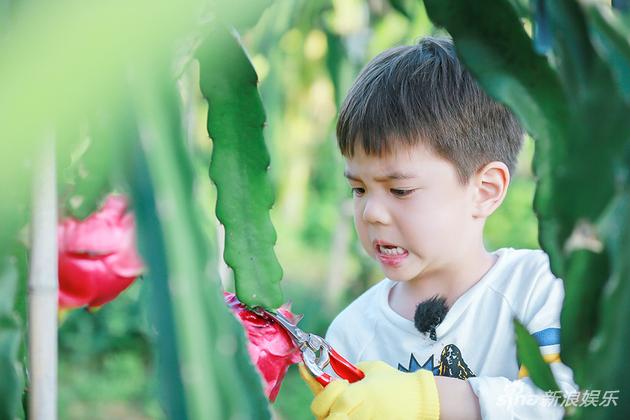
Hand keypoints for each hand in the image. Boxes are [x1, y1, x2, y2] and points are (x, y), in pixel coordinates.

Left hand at [299, 361, 439, 419]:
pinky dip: (342, 415)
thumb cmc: (394, 382)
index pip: (330, 397)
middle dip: (323, 405)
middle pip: (326, 416)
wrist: (418, 400)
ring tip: (336, 403)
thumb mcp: (370, 369)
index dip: (320, 387)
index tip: (317, 375)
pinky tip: (344, 409)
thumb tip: (329, 372)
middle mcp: (358, 411)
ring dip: (331, 413)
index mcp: (359, 393)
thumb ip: (348, 371)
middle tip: (329, 395)